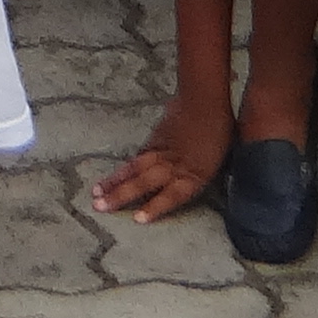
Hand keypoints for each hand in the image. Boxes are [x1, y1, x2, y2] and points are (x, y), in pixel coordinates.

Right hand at [91, 88, 232, 222]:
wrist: (204, 98)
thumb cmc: (221, 129)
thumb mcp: (222, 159)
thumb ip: (206, 175)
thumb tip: (201, 185)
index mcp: (194, 173)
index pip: (172, 196)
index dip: (155, 207)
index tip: (136, 219)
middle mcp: (173, 165)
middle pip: (144, 183)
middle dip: (121, 196)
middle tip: (98, 207)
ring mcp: (161, 151)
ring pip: (135, 168)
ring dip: (115, 181)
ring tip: (96, 192)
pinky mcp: (155, 138)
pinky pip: (139, 156)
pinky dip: (126, 167)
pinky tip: (115, 175)